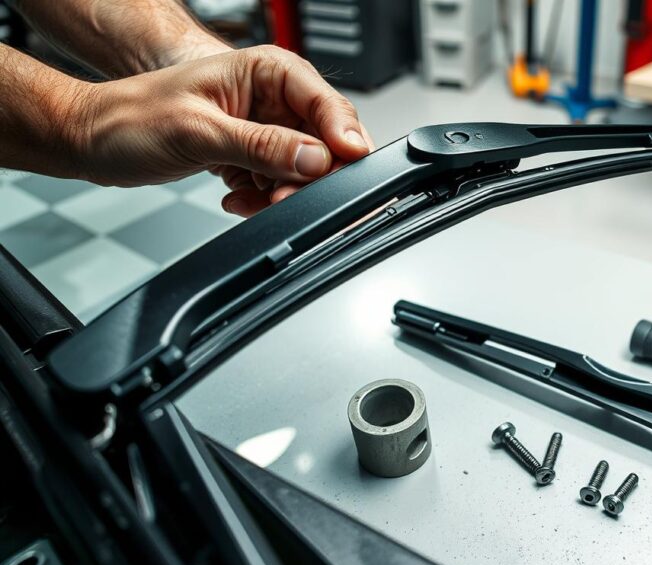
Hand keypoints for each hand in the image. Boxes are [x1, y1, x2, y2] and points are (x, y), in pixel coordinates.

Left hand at [72, 45, 374, 216]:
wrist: (96, 140)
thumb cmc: (133, 117)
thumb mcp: (202, 131)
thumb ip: (264, 146)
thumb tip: (317, 158)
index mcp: (265, 72)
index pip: (326, 104)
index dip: (343, 136)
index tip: (350, 163)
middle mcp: (271, 99)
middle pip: (324, 143)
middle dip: (309, 175)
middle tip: (282, 194)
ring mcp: (264, 130)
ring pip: (305, 171)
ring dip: (283, 192)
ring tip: (248, 196)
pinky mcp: (254, 156)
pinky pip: (281, 185)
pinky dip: (264, 199)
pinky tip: (237, 197)